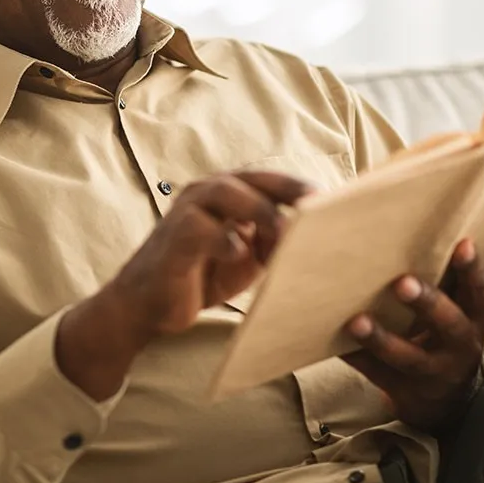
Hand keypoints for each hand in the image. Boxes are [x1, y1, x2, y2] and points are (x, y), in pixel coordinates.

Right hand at [108, 170, 314, 338]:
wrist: (149, 303)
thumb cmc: (201, 274)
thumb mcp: (248, 257)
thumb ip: (274, 241)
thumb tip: (315, 236)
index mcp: (228, 194)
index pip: (269, 180)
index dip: (299, 187)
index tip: (334, 199)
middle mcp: (207, 194)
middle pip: (252, 179)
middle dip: (287, 190)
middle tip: (317, 205)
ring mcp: (187, 212)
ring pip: (225, 193)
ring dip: (259, 210)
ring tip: (283, 232)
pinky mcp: (173, 237)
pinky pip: (199, 229)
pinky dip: (222, 239)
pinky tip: (238, 253)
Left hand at [342, 239, 483, 432]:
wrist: (441, 402)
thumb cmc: (440, 336)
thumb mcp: (454, 312)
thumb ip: (441, 281)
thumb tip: (404, 227)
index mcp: (473, 320)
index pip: (476, 292)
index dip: (471, 269)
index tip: (463, 244)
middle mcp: (459, 347)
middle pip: (448, 324)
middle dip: (427, 303)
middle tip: (402, 283)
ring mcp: (433, 373)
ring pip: (408, 357)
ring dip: (382, 340)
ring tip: (357, 322)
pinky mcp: (404, 391)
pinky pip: (375, 373)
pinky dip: (355, 357)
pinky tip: (334, 342)